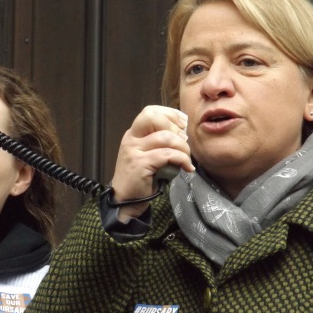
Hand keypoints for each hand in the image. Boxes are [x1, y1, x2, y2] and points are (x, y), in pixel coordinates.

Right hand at [110, 105, 194, 220]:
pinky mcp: (140, 165)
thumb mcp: (147, 154)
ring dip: (183, 147)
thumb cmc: (141, 178)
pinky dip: (182, 160)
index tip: (182, 126)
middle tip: (184, 142)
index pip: (150, 111)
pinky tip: (187, 167)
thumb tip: (183, 132)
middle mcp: (131, 139)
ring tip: (187, 158)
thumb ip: (159, 142)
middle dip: (175, 128)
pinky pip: (167, 155)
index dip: (170, 114)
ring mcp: (133, 151)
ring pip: (165, 137)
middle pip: (153, 117)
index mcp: (133, 134)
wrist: (125, 201)